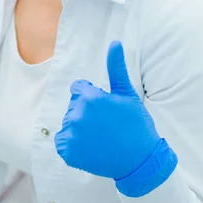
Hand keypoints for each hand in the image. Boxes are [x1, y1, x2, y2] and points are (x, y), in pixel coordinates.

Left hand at [55, 41, 163, 181]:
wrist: (140, 160)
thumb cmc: (136, 124)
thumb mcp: (126, 93)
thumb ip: (116, 68)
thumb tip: (114, 42)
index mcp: (89, 98)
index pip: (79, 90)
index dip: (94, 99)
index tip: (107, 111)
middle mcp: (76, 114)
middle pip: (74, 107)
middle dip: (87, 113)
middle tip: (107, 126)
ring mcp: (71, 134)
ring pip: (69, 123)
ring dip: (80, 129)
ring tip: (101, 137)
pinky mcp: (67, 151)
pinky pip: (63, 141)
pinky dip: (73, 145)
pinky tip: (91, 148)